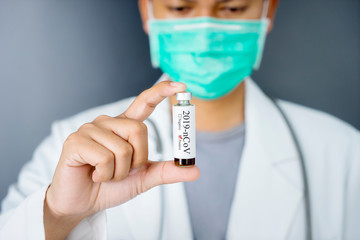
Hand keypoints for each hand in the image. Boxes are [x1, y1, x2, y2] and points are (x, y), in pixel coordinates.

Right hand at [44, 81, 199, 238]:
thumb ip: (166, 171)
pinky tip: (93, 175)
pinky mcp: (76, 141)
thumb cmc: (110, 186)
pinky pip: (105, 158)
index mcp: (124, 126)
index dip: (161, 92)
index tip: (180, 85)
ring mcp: (90, 129)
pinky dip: (105, 175)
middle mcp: (108, 123)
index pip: (144, 103)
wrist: (82, 203)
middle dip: (138, 159)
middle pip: (139, 130)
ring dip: (119, 172)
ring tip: (104, 175)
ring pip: (123, 148)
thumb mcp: (143, 178)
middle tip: (122, 171)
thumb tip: (195, 170)